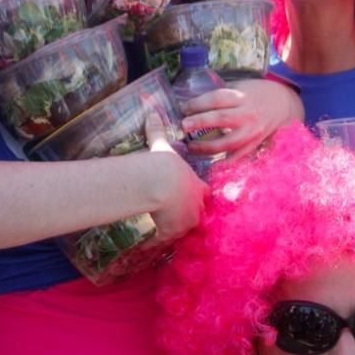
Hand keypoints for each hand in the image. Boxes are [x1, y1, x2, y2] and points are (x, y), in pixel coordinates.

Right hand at [143, 114, 206, 242]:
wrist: (159, 182)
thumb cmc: (164, 164)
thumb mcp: (161, 146)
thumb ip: (157, 130)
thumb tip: (151, 112)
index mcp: (197, 186)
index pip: (204, 192)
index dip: (199, 193)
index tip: (193, 194)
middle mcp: (196, 206)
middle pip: (199, 214)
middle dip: (191, 214)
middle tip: (179, 214)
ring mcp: (186, 221)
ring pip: (185, 228)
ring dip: (176, 228)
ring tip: (164, 228)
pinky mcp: (173, 231)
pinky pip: (167, 240)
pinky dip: (159, 241)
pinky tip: (151, 242)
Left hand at [180, 78, 302, 159]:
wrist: (283, 103)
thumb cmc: (255, 92)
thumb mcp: (239, 85)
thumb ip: (219, 94)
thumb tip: (189, 100)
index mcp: (242, 96)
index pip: (217, 99)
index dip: (198, 103)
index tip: (183, 108)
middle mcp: (248, 114)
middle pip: (222, 118)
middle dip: (200, 122)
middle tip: (183, 126)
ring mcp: (253, 131)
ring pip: (229, 142)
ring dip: (208, 146)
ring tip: (191, 147)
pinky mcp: (255, 144)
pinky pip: (239, 156)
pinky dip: (226, 163)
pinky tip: (211, 165)